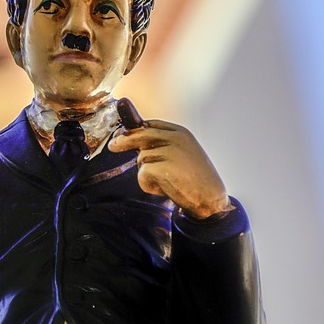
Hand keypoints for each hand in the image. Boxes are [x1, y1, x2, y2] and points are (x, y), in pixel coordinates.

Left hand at [109, 99, 231, 219]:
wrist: (211, 199)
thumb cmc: (195, 178)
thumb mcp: (182, 153)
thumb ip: (162, 145)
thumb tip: (134, 140)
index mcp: (181, 133)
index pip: (152, 124)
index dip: (134, 128)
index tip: (121, 132)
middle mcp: (175, 139)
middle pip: (140, 134)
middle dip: (124, 140)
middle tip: (113, 146)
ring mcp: (169, 153)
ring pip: (141, 157)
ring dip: (146, 171)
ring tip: (166, 180)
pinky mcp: (163, 169)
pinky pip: (142, 174)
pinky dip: (148, 184)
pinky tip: (165, 188)